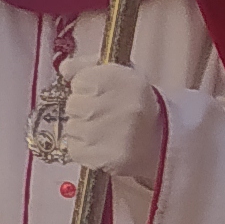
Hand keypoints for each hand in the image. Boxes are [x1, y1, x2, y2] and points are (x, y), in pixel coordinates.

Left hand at [49, 58, 164, 184]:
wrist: (160, 140)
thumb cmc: (136, 102)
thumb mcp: (119, 73)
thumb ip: (87, 65)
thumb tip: (64, 68)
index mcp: (120, 79)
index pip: (79, 81)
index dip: (86, 86)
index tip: (101, 92)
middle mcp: (113, 106)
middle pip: (72, 104)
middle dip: (83, 107)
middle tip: (104, 112)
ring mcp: (104, 134)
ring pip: (72, 127)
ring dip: (83, 128)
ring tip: (105, 129)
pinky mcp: (101, 158)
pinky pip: (74, 149)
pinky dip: (83, 147)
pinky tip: (102, 144)